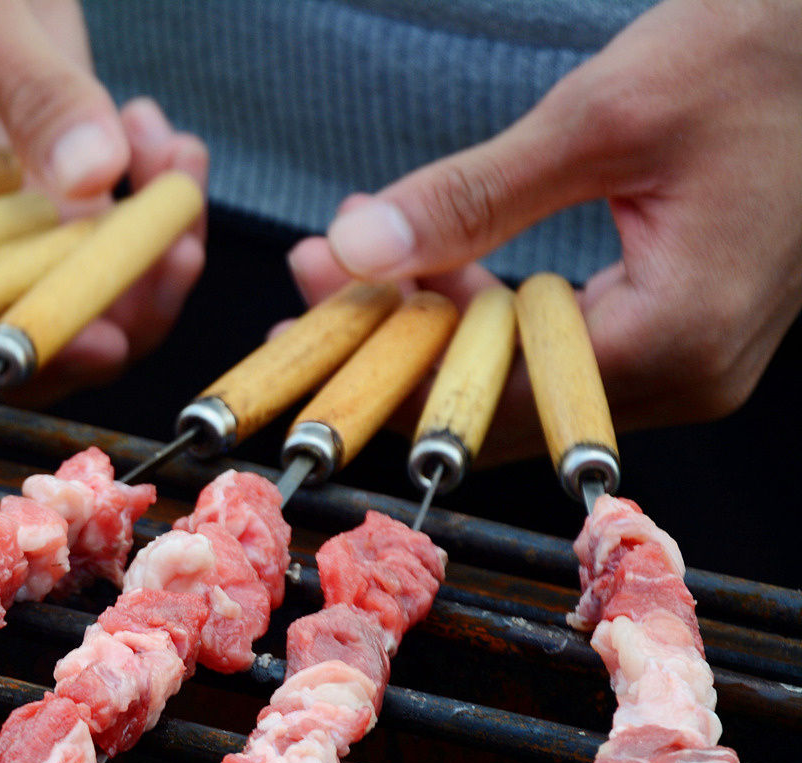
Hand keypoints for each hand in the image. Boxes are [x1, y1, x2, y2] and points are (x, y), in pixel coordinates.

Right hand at [0, 0, 207, 401]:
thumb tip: (95, 176)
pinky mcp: (36, 197)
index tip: (98, 330)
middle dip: (104, 305)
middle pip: (3, 328)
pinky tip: (168, 147)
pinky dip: (153, 215)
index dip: (11, 336)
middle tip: (174, 252)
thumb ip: (34, 90)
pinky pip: (99, 249)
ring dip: (144, 259)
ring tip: (179, 172)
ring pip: (64, 299)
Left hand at [290, 0, 801, 461]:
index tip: (306, 331)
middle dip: (395, 346)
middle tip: (313, 284)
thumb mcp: (602, 117)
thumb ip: (476, 196)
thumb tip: (358, 249)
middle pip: (500, 402)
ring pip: (520, 373)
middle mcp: (688, 374)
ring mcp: (687, 358)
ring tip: (345, 257)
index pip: (496, 405)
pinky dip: (485, 304)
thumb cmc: (759, 57)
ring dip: (432, 319)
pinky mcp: (678, 326)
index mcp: (677, 341)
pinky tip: (424, 258)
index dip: (389, 377)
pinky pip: (555, 341)